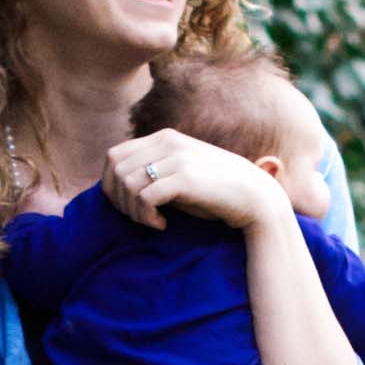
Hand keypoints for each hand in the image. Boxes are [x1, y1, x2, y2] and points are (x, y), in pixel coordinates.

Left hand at [102, 129, 283, 234]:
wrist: (253, 197)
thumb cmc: (213, 193)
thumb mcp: (178, 175)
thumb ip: (152, 173)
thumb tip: (118, 187)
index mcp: (163, 138)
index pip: (113, 156)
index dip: (111, 186)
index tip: (128, 207)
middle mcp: (167, 142)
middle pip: (116, 170)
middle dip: (119, 201)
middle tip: (140, 218)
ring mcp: (177, 158)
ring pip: (128, 184)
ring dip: (133, 211)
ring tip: (153, 221)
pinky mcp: (185, 178)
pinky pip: (145, 197)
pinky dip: (147, 217)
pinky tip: (162, 225)